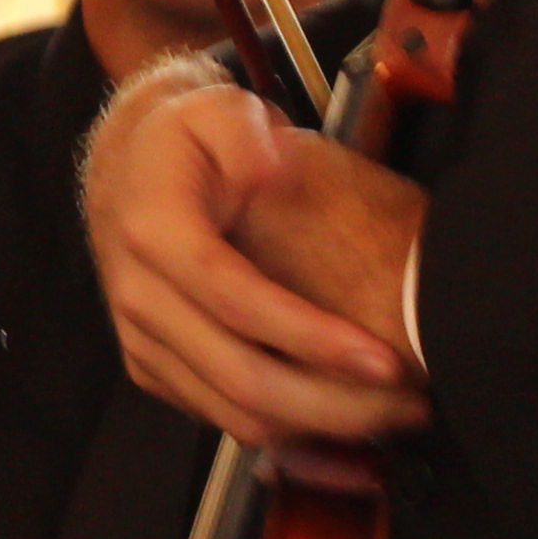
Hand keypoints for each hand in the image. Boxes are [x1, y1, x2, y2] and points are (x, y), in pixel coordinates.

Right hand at [82, 66, 429, 447]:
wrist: (127, 168)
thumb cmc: (190, 139)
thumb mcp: (219, 107)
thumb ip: (245, 130)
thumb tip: (268, 170)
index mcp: (156, 233)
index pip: (237, 302)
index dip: (313, 338)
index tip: (383, 359)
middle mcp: (139, 296)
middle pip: (241, 379)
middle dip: (334, 404)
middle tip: (410, 403)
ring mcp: (142, 340)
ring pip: (236, 416)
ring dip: (321, 427)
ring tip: (392, 415)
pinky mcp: (153, 368)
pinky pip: (224, 421)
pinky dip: (290, 432)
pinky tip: (347, 419)